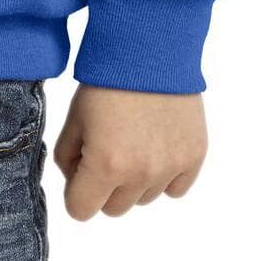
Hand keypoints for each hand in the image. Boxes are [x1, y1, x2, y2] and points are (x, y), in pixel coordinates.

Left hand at [53, 83, 207, 218]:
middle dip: (105, 186)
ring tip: (134, 138)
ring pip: (144, 198)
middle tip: (108, 148)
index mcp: (105, 164)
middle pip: (114, 208)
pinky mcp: (193, 157)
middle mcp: (140, 173)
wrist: (151, 49)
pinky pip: (175, 189)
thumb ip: (68, 157)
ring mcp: (170, 167)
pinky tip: (157, 144)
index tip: (81, 171)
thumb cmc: (108, 80)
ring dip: (136, 179)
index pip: (80, 211)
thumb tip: (76, 180)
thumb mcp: (75, 116)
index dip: (76, 191)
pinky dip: (165, 175)